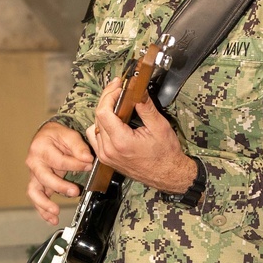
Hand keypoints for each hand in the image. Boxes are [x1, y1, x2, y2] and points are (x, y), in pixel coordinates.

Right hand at [26, 120, 93, 224]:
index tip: (88, 165)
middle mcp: (34, 162)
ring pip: (34, 191)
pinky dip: (43, 211)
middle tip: (75, 191)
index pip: (58, 160)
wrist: (46, 137)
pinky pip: (37, 199)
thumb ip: (79, 147)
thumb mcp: (69, 135)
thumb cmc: (56, 136)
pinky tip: (51, 219)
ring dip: (44, 204)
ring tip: (55, 212)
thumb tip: (87, 159)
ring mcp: (34, 174)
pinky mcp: (37, 184)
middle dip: (60, 186)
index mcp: (40, 148)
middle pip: (44, 177)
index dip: (75, 164)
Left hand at [85, 78, 197, 193]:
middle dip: (107, 99)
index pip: (103, 112)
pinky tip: (113, 121)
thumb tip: (138, 90)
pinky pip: (95, 138)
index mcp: (121, 142)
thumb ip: (145, 107)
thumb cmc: (165, 155)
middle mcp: (109, 150)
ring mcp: (105, 156)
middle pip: (98, 117)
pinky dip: (101, 126)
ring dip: (104, 112)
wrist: (167, 175)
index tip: (118, 86)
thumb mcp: (159, 127)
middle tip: (118, 89)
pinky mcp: (106, 159)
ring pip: (94, 126)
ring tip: (116, 104)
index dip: (109, 95)